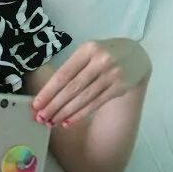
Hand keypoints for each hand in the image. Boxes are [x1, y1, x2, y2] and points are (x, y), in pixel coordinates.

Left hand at [32, 38, 148, 127]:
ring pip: (83, 98)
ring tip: (52, 122)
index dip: (48, 91)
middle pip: (72, 88)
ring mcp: (112, 75)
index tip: (36, 104)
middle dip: (54, 105)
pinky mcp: (120, 87)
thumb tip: (49, 94)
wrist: (136, 55)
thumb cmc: (103, 54)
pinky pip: (95, 103)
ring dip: (65, 112)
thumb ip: (72, 68)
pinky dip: (80, 114)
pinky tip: (69, 121)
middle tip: (41, 118)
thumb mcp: (88, 52)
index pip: (63, 74)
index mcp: (87, 49)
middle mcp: (100, 61)